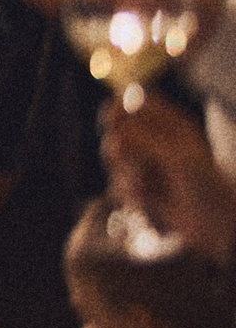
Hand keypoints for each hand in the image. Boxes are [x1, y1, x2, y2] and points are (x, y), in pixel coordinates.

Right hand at [102, 94, 235, 267]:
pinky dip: (130, 193)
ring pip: (114, 160)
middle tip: (123, 154)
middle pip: (117, 130)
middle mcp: (156, 141)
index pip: (136, 103)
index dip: (119, 107)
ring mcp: (147, 165)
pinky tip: (147, 201)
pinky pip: (119, 185)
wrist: (215, 225)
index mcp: (171, 125)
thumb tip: (114, 127)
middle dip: (118, 145)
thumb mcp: (176, 154)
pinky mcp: (140, 189)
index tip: (112, 118)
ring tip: (145, 187)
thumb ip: (143, 136)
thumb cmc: (205, 185)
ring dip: (126, 174)